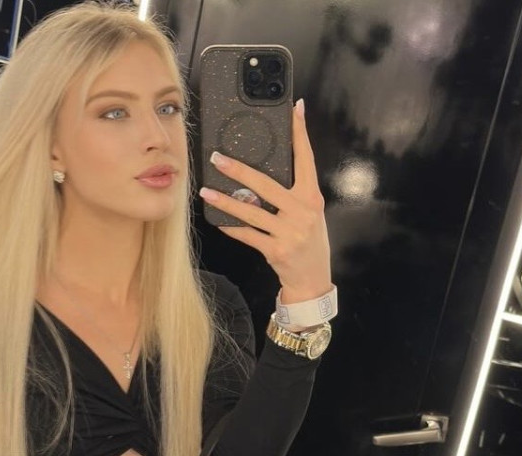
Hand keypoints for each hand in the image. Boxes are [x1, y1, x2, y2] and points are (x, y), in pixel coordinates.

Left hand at [199, 99, 331, 302]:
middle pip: (267, 184)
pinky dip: (231, 227)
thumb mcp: (309, 213)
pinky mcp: (276, 250)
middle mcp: (302, 212)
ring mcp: (289, 232)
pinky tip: (217, 220)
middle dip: (240, 170)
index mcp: (312, 197)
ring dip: (226, 201)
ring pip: (252, 211)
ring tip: (207, 191)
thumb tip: (268, 167)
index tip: (293, 109)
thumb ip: (295, 192)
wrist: (313, 280)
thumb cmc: (309, 242)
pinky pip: (248, 235)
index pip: (306, 159)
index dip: (300, 133)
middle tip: (218, 158)